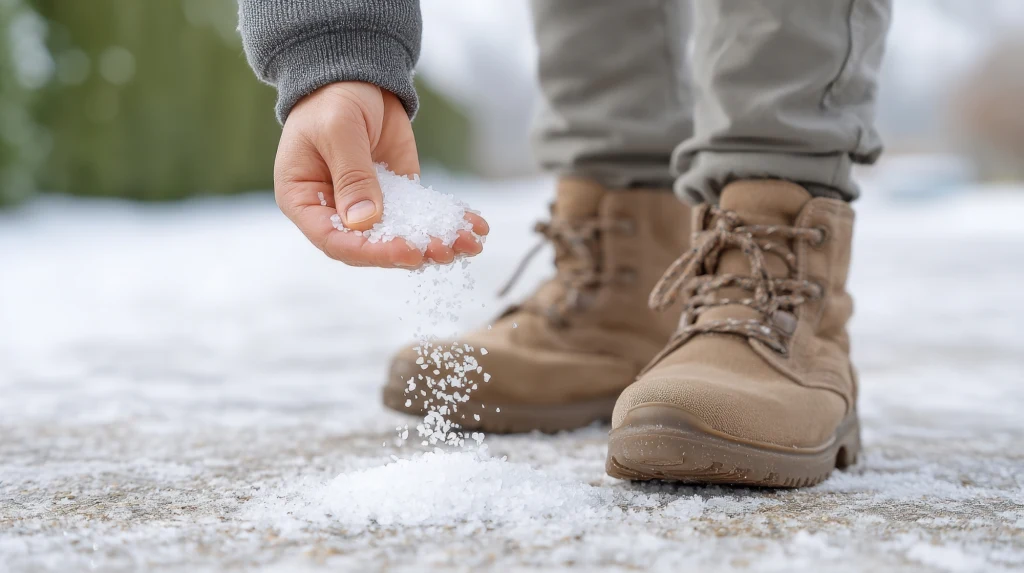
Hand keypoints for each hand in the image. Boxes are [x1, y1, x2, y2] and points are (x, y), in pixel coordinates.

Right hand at [274, 81, 487, 267]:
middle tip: (445, 250)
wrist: (355, 76)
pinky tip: (474, 227)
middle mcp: (335, 212)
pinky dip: (446, 223)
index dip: (371, 252)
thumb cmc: (332, 99)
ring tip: (468, 243)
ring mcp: (369, 206)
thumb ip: (352, 175)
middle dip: (412, 251)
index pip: (335, 241)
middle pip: (372, 246)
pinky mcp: (397, 195)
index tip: (407, 251)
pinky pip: (420, 216)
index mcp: (305, 201)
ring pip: (401, 236)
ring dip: (435, 243)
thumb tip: (366, 220)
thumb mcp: (339, 131)